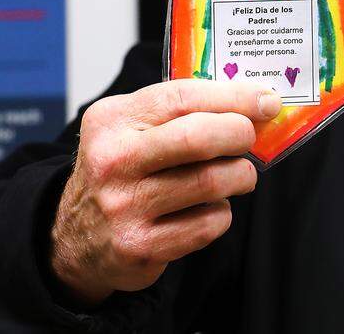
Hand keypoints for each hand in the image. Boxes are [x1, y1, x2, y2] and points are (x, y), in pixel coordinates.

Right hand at [48, 80, 282, 305]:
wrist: (76, 237)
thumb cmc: (124, 170)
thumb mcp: (135, 127)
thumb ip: (185, 110)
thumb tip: (257, 103)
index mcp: (113, 120)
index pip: (182, 97)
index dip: (235, 97)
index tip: (267, 101)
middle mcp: (113, 161)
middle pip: (198, 138)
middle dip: (241, 134)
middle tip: (250, 139)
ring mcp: (123, 207)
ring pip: (211, 182)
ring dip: (240, 176)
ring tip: (236, 175)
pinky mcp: (138, 247)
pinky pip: (207, 224)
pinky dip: (221, 214)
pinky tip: (209, 208)